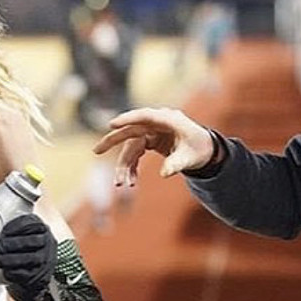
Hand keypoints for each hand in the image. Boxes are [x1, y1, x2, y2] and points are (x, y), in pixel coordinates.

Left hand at [0, 214, 55, 300]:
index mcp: (40, 227)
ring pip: (31, 258)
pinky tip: (6, 272)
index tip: (2, 233)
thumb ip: (2, 227)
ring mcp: (46, 259)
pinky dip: (16, 273)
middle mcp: (47, 242)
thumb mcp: (16, 234)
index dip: (15, 227)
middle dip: (13, 244)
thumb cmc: (17, 250)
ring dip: (12, 260)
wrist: (30, 274)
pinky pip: (30, 274)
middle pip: (32, 241)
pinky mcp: (42, 275)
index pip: (30, 223)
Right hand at [91, 107, 214, 185]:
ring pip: (131, 147)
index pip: (145, 116)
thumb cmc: (199, 149)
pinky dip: (131, 167)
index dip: (128, 119)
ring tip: (122, 184)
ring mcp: (152, 132)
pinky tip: (130, 181)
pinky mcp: (149, 140)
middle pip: (131, 130)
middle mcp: (157, 124)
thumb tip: (164, 174)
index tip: (112, 124)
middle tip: (96, 151)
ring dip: (125, 165)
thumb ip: (177, 164)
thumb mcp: (191, 158)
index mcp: (169, 120)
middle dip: (113, 141)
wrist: (204, 149)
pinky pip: (135, 153)